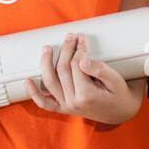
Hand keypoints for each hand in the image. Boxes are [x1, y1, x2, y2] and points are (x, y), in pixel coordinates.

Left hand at [25, 33, 144, 124]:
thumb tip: (83, 61)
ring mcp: (67, 107)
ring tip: (47, 48)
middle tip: (71, 36)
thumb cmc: (120, 93)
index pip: (76, 66)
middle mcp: (74, 103)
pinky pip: (45, 104)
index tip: (82, 38)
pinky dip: (35, 94)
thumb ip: (100, 70)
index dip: (79, 50)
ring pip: (50, 83)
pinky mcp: (64, 109)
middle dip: (66, 51)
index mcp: (87, 96)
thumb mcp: (116, 80)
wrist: (121, 112)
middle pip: (63, 71)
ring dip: (46, 64)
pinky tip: (27, 82)